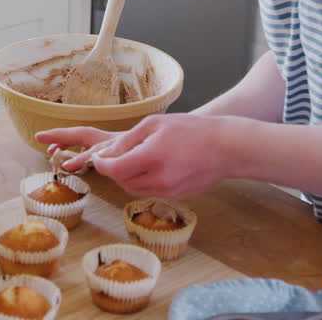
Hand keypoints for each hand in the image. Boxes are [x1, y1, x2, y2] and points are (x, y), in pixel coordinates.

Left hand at [37, 114, 232, 197]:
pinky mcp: (175, 196)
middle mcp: (158, 179)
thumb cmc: (190, 130)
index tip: (96, 157)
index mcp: (150, 157)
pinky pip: (148, 191)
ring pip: (132, 189)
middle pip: (120, 181)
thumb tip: (104, 155)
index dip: (99, 164)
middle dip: (112, 170)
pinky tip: (152, 166)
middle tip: (112, 157)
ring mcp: (168, 191)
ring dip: (126, 176)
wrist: (225, 149)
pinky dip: (142, 180)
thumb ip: (126, 140)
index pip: (112, 169)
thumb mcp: (154, 125)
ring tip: (134, 159)